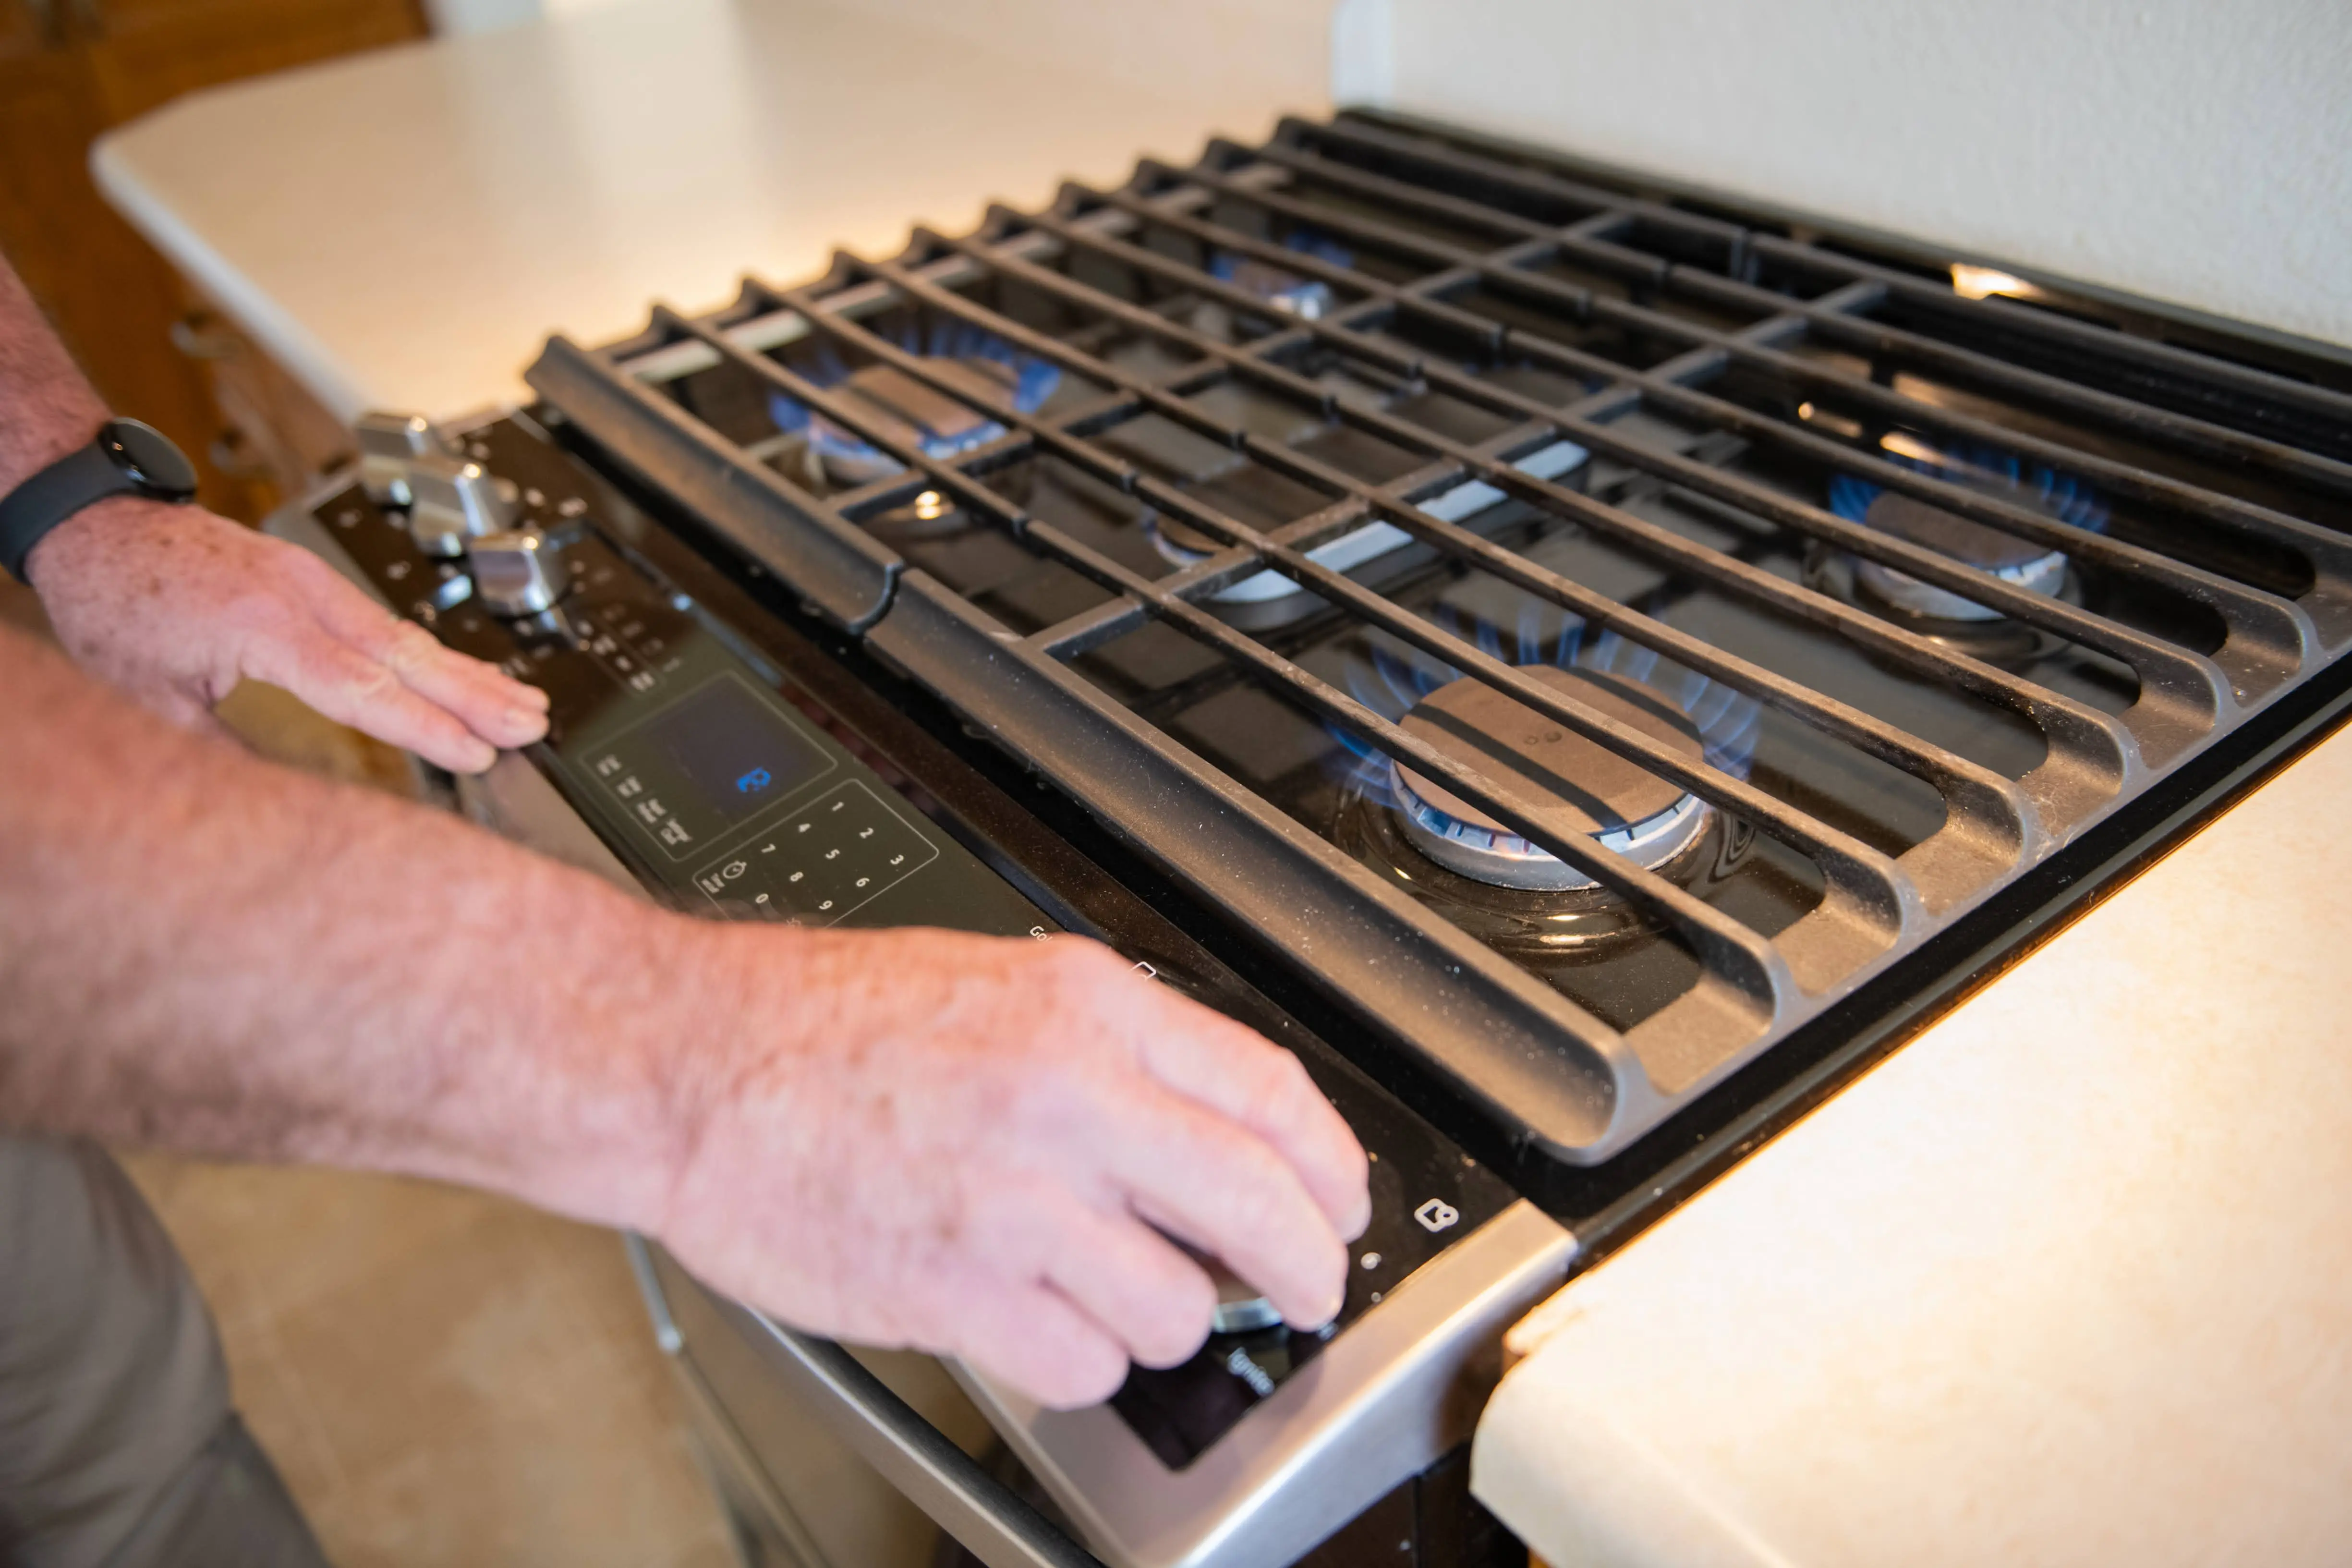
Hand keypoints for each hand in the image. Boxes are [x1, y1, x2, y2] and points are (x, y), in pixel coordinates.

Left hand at [24, 497, 546, 771]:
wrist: (96, 523)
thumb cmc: (113, 600)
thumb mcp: (146, 695)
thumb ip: (216, 750)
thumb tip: (270, 808)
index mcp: (262, 625)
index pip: (361, 688)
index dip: (423, 726)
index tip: (475, 752)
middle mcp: (299, 595)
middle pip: (406, 653)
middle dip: (476, 693)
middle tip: (532, 724)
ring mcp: (312, 580)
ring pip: (404, 633)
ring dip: (467, 672)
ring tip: (525, 703)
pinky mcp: (312, 579)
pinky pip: (384, 620)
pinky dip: (429, 652)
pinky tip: (462, 674)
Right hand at [651, 928, 1371, 1409]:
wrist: (688, 1065)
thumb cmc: (822, 1025)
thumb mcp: (999, 982)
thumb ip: (1112, 1050)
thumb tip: (1211, 1129)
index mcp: (1087, 1007)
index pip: (1272, 1093)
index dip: (1330, 1167)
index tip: (1337, 1205)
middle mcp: (1068, 1095)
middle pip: (1258, 1205)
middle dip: (1303, 1267)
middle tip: (1298, 1292)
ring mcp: (1015, 1198)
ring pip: (1172, 1306)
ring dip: (1157, 1319)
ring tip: (1102, 1293)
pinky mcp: (956, 1288)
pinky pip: (1082, 1363)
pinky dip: (1074, 1360)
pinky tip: (1032, 1319)